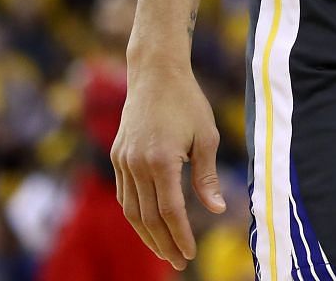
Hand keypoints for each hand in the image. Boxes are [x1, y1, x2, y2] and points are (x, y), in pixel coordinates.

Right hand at [111, 62, 226, 270]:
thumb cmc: (188, 102)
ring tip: (163, 251)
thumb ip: (207, 176)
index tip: (189, 254)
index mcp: (162, 160)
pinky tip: (147, 225)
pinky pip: (124, 194)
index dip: (180, 236)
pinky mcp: (117, 156)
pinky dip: (135, 214)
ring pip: (132, 210)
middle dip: (164, 243)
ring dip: (146, 235)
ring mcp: (123, 161)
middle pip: (149, 217)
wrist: (155, 74)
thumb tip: (218, 210)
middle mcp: (137, 164)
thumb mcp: (207, 137)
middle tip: (178, 262)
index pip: (170, 211)